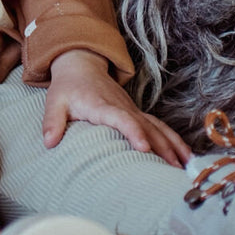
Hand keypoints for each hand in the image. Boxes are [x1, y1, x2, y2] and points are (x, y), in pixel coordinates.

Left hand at [43, 49, 190, 167]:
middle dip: (162, 147)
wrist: (82, 65)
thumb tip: (49, 142)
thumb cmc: (67, 87)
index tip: (144, 148)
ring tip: (185, 166)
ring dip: (172, 145)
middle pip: (146, 126)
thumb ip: (52, 121)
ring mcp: (132, 109)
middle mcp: (122, 107)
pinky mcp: (136, 113)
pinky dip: (173, 140)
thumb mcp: (54, 101)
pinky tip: (184, 155)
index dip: (133, 132)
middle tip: (173, 170)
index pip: (121, 118)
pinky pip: (158, 126)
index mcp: (102, 105)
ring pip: (157, 127)